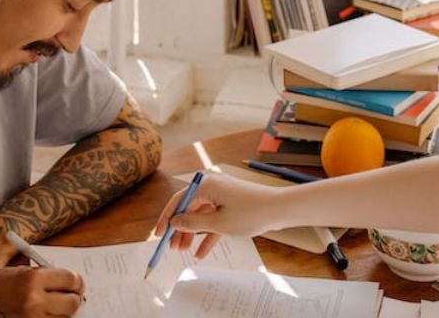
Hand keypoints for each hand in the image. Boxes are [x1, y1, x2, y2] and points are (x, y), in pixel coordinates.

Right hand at [0, 266, 84, 316]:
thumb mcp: (15, 273)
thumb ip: (42, 274)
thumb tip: (68, 280)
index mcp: (32, 280)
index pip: (71, 279)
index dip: (77, 281)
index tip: (76, 283)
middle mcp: (34, 302)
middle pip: (72, 302)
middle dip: (74, 298)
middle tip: (72, 296)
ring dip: (64, 313)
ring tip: (57, 307)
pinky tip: (46, 315)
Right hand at [155, 173, 280, 258]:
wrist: (281, 209)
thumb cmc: (251, 213)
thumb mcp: (218, 223)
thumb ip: (193, 223)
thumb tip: (174, 223)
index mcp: (206, 185)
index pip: (179, 200)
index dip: (166, 218)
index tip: (157, 235)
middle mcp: (212, 187)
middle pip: (189, 209)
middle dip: (180, 229)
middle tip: (172, 247)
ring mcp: (222, 196)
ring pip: (201, 216)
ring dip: (192, 234)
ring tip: (183, 251)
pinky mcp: (231, 205)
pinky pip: (214, 220)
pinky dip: (208, 235)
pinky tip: (201, 253)